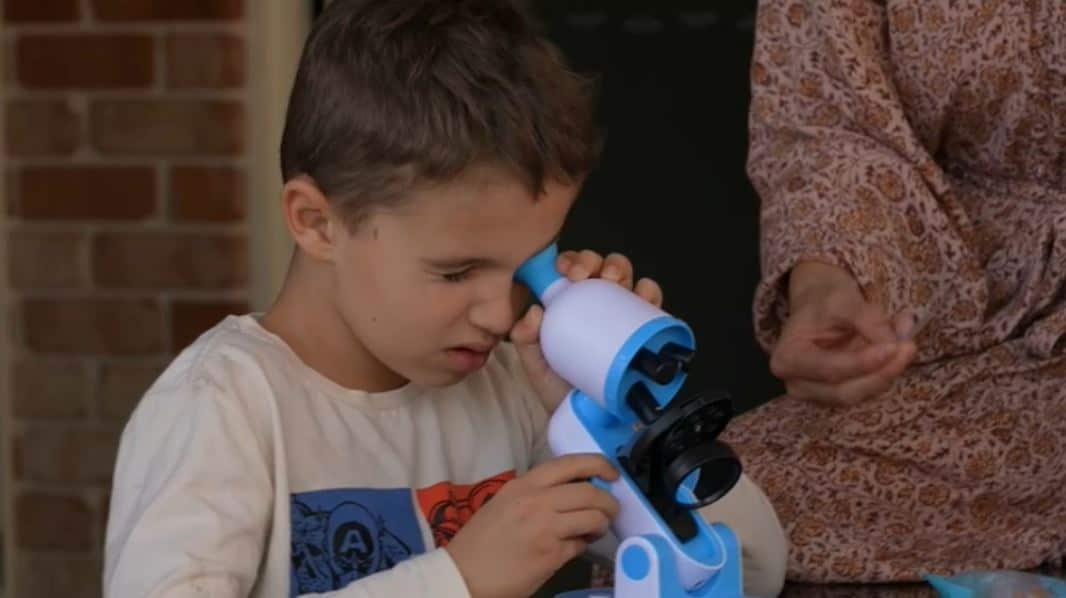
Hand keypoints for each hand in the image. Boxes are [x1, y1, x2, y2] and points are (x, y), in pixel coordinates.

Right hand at [445, 454, 620, 597]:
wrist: (463, 575)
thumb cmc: (481, 541)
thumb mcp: (504, 503)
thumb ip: (536, 494)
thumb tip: (573, 493)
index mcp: (523, 484)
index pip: (570, 463)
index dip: (599, 464)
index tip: (612, 473)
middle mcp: (536, 501)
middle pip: (590, 492)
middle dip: (609, 502)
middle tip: (611, 509)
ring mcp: (546, 528)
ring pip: (593, 517)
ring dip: (601, 524)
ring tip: (595, 530)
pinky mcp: (551, 555)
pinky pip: (581, 545)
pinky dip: (583, 545)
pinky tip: (574, 547)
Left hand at [510, 249, 663, 411]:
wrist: (588, 422)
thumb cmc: (561, 389)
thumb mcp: (534, 363)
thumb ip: (525, 338)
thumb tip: (535, 310)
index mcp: (572, 304)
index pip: (572, 270)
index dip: (571, 260)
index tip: (565, 270)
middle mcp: (599, 304)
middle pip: (600, 266)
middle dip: (594, 261)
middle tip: (586, 276)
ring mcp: (623, 315)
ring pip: (628, 276)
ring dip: (620, 269)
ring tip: (612, 281)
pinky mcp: (645, 329)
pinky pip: (652, 301)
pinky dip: (649, 290)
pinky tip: (640, 294)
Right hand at [771, 261, 917, 405]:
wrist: (821, 305)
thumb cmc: (824, 300)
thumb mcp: (843, 300)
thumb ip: (868, 321)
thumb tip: (896, 343)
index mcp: (788, 359)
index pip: (829, 371)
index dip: (863, 363)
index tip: (894, 346)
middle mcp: (799, 384)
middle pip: (846, 392)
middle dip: (881, 373)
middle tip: (909, 347)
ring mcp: (819, 394)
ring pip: (862, 394)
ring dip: (889, 370)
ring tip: (906, 340)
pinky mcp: (840, 394)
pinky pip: (869, 389)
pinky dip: (887, 370)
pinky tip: (898, 348)